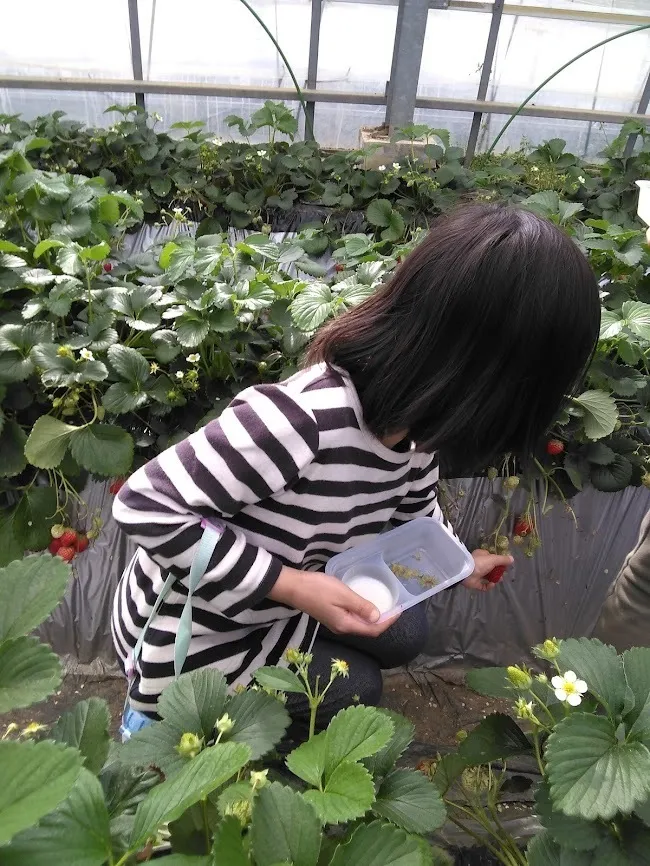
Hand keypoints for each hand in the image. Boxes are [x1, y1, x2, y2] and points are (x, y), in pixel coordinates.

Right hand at [268, 567, 399, 636]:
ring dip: (373, 617)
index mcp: (346, 625)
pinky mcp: (331, 616)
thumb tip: (378, 617)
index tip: (400, 609)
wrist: (292, 587)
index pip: (374, 629)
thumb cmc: (318, 589)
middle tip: (395, 607)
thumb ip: (361, 606)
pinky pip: (353, 618)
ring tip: (384, 605)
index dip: (389, 621)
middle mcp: (342, 628)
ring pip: (360, 624)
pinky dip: (363, 613)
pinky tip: (365, 603)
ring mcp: (335, 623)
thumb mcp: (342, 595)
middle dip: (383, 621)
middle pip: (368, 630)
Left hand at [462, 549, 513, 591]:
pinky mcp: (475, 583)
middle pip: (491, 568)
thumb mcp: (493, 559)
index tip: (505, 566)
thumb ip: (503, 559)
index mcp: (482, 556)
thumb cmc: (480, 563)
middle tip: (503, 575)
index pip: (492, 558)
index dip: (499, 562)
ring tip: (499, 580)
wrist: (466, 573)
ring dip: (494, 579)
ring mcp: (476, 574)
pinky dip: (488, 586)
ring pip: (487, 577)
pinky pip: (483, 586)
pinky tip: (491, 584)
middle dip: (498, 572)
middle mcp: (479, 564)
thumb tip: (512, 559)